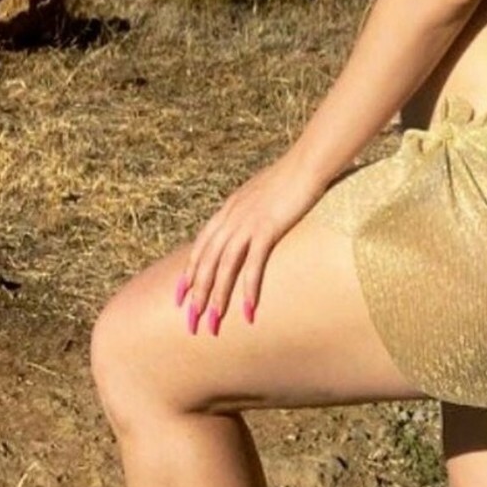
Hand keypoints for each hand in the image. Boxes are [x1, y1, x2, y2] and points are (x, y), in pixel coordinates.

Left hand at [175, 157, 323, 334]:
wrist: (306, 163)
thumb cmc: (290, 176)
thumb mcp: (261, 192)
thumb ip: (250, 208)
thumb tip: (250, 222)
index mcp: (228, 209)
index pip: (200, 246)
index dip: (189, 272)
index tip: (180, 295)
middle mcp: (231, 217)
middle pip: (206, 261)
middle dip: (197, 293)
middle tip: (191, 321)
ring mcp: (247, 223)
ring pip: (224, 266)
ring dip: (217, 296)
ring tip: (214, 322)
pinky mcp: (267, 228)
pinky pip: (253, 264)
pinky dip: (248, 288)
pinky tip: (248, 309)